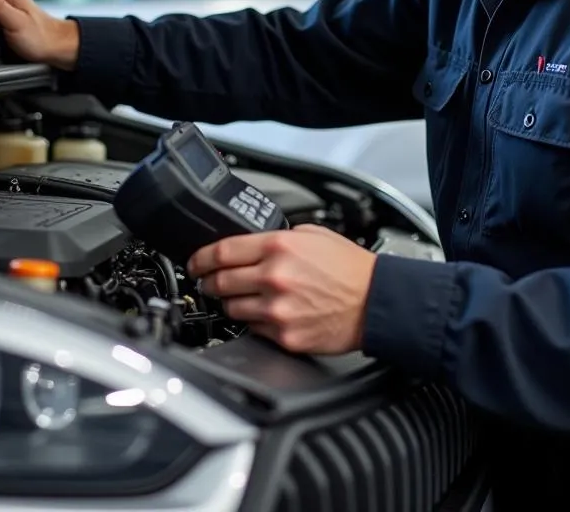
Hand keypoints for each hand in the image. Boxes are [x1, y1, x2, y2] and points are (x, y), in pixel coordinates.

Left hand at [187, 225, 376, 354]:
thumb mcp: (313, 234)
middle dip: (208, 282)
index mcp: (279, 246)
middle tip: (207, 281)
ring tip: (240, 297)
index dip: (200, 258)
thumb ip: (279, 237)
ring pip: (231, 308)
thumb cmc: (349, 268)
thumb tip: (250, 244)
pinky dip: (253, 322)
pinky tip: (266, 313)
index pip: (222, 251)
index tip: (194, 262)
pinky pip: (253, 329)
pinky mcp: (284, 335)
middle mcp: (274, 276)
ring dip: (229, 303)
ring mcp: (277, 309)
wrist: (375, 301)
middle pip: (219, 281)